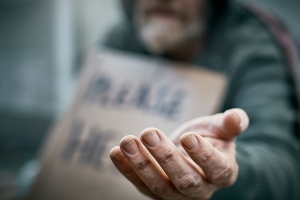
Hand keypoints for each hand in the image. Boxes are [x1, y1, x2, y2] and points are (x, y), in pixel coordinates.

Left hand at [110, 109, 248, 199]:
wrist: (192, 150)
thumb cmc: (209, 138)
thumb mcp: (220, 128)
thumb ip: (230, 124)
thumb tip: (237, 117)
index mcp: (223, 172)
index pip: (217, 169)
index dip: (204, 155)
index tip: (188, 136)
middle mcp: (201, 189)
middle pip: (185, 180)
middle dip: (165, 157)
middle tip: (149, 132)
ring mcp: (176, 195)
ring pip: (159, 186)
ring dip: (141, 164)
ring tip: (126, 141)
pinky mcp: (155, 192)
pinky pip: (140, 185)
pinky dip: (127, 169)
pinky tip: (115, 152)